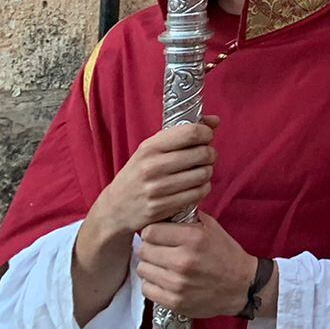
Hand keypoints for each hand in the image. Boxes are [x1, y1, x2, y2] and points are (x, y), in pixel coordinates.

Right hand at [92, 120, 217, 239]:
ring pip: (203, 174)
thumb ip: (182, 132)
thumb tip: (215, 120)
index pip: (191, 133)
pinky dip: (203, 189)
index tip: (206, 137)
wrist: (114, 208)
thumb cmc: (138, 173)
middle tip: (205, 157)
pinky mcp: (161, 207)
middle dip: (210, 154)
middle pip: (202, 154)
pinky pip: (198, 194)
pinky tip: (195, 187)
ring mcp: (156, 189)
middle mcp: (152, 167)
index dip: (206, 133)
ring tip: (199, 172)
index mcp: (149, 148)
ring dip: (207, 172)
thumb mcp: (151, 149)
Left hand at [137, 215, 264, 319]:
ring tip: (163, 265)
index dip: (152, 231)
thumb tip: (164, 211)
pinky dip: (153, 283)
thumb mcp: (212, 228)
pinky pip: (147, 289)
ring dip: (150, 266)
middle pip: (144, 250)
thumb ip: (187, 218)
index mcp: (193, 238)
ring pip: (142, 269)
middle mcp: (183, 260)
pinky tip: (165, 280)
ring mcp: (177, 283)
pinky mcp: (174, 301)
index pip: (150, 231)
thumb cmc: (225, 254)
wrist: (241, 286)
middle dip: (150, 248)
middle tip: (160, 250)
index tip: (157, 234)